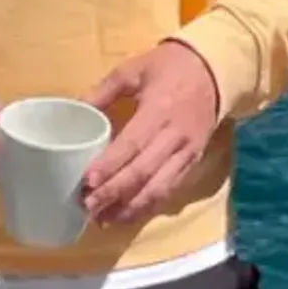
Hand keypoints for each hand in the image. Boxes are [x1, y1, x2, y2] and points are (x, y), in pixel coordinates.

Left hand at [78, 39, 225, 226]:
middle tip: (88, 207)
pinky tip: (128, 214)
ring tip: (104, 220)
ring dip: (130, 208)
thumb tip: (73, 109)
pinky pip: (170, 190)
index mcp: (158, 111)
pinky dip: (148, 206)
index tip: (86, 183)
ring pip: (158, 189)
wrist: (213, 70)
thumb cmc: (169, 68)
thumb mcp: (133, 69)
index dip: (109, 166)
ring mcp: (186, 153)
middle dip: (114, 194)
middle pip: (143, 173)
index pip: (131, 145)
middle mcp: (174, 137)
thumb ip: (102, 91)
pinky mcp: (192, 163)